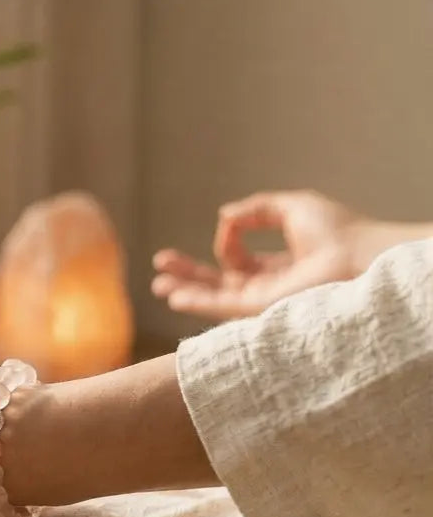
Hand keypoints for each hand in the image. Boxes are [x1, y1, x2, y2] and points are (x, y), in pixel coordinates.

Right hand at [152, 190, 362, 319]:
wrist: (359, 253)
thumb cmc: (338, 230)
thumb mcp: (292, 207)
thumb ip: (258, 208)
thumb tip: (224, 215)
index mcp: (279, 266)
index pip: (238, 257)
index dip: (227, 236)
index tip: (230, 222)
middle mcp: (269, 287)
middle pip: (218, 282)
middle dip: (188, 273)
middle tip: (161, 263)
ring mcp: (264, 301)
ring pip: (215, 297)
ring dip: (185, 290)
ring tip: (158, 285)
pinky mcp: (262, 309)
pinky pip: (222, 308)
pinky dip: (197, 302)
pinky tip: (175, 297)